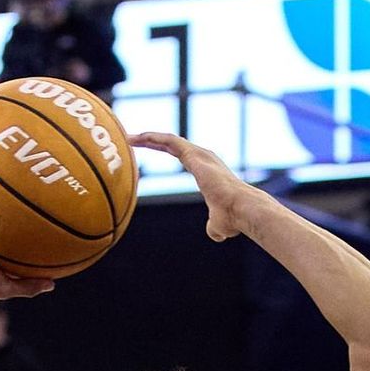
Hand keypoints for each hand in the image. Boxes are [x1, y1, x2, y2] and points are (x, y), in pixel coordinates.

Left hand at [130, 131, 257, 241]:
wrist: (240, 210)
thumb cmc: (232, 218)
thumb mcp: (217, 225)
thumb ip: (213, 226)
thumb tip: (215, 234)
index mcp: (206, 169)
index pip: (181, 155)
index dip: (164, 150)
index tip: (148, 148)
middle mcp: (203, 158)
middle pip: (172, 144)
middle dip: (153, 140)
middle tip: (132, 139)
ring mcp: (200, 154)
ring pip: (169, 140)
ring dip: (149, 137)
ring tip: (129, 137)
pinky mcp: (195, 155)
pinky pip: (170, 141)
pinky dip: (154, 138)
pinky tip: (140, 137)